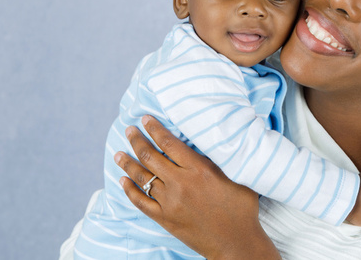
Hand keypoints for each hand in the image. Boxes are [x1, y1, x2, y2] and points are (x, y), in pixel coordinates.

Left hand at [114, 115, 279, 259]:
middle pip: (151, 157)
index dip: (155, 129)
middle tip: (129, 130)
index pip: (169, 143)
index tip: (145, 119)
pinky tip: (123, 181)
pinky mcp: (165, 219)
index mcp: (198, 169)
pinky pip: (140, 202)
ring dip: (128, 163)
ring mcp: (170, 202)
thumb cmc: (241, 208)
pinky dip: (130, 190)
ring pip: (142, 178)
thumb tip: (209, 141)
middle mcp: (180, 183)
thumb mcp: (236, 175)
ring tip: (119, 153)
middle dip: (137, 141)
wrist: (235, 242)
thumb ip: (218, 159)